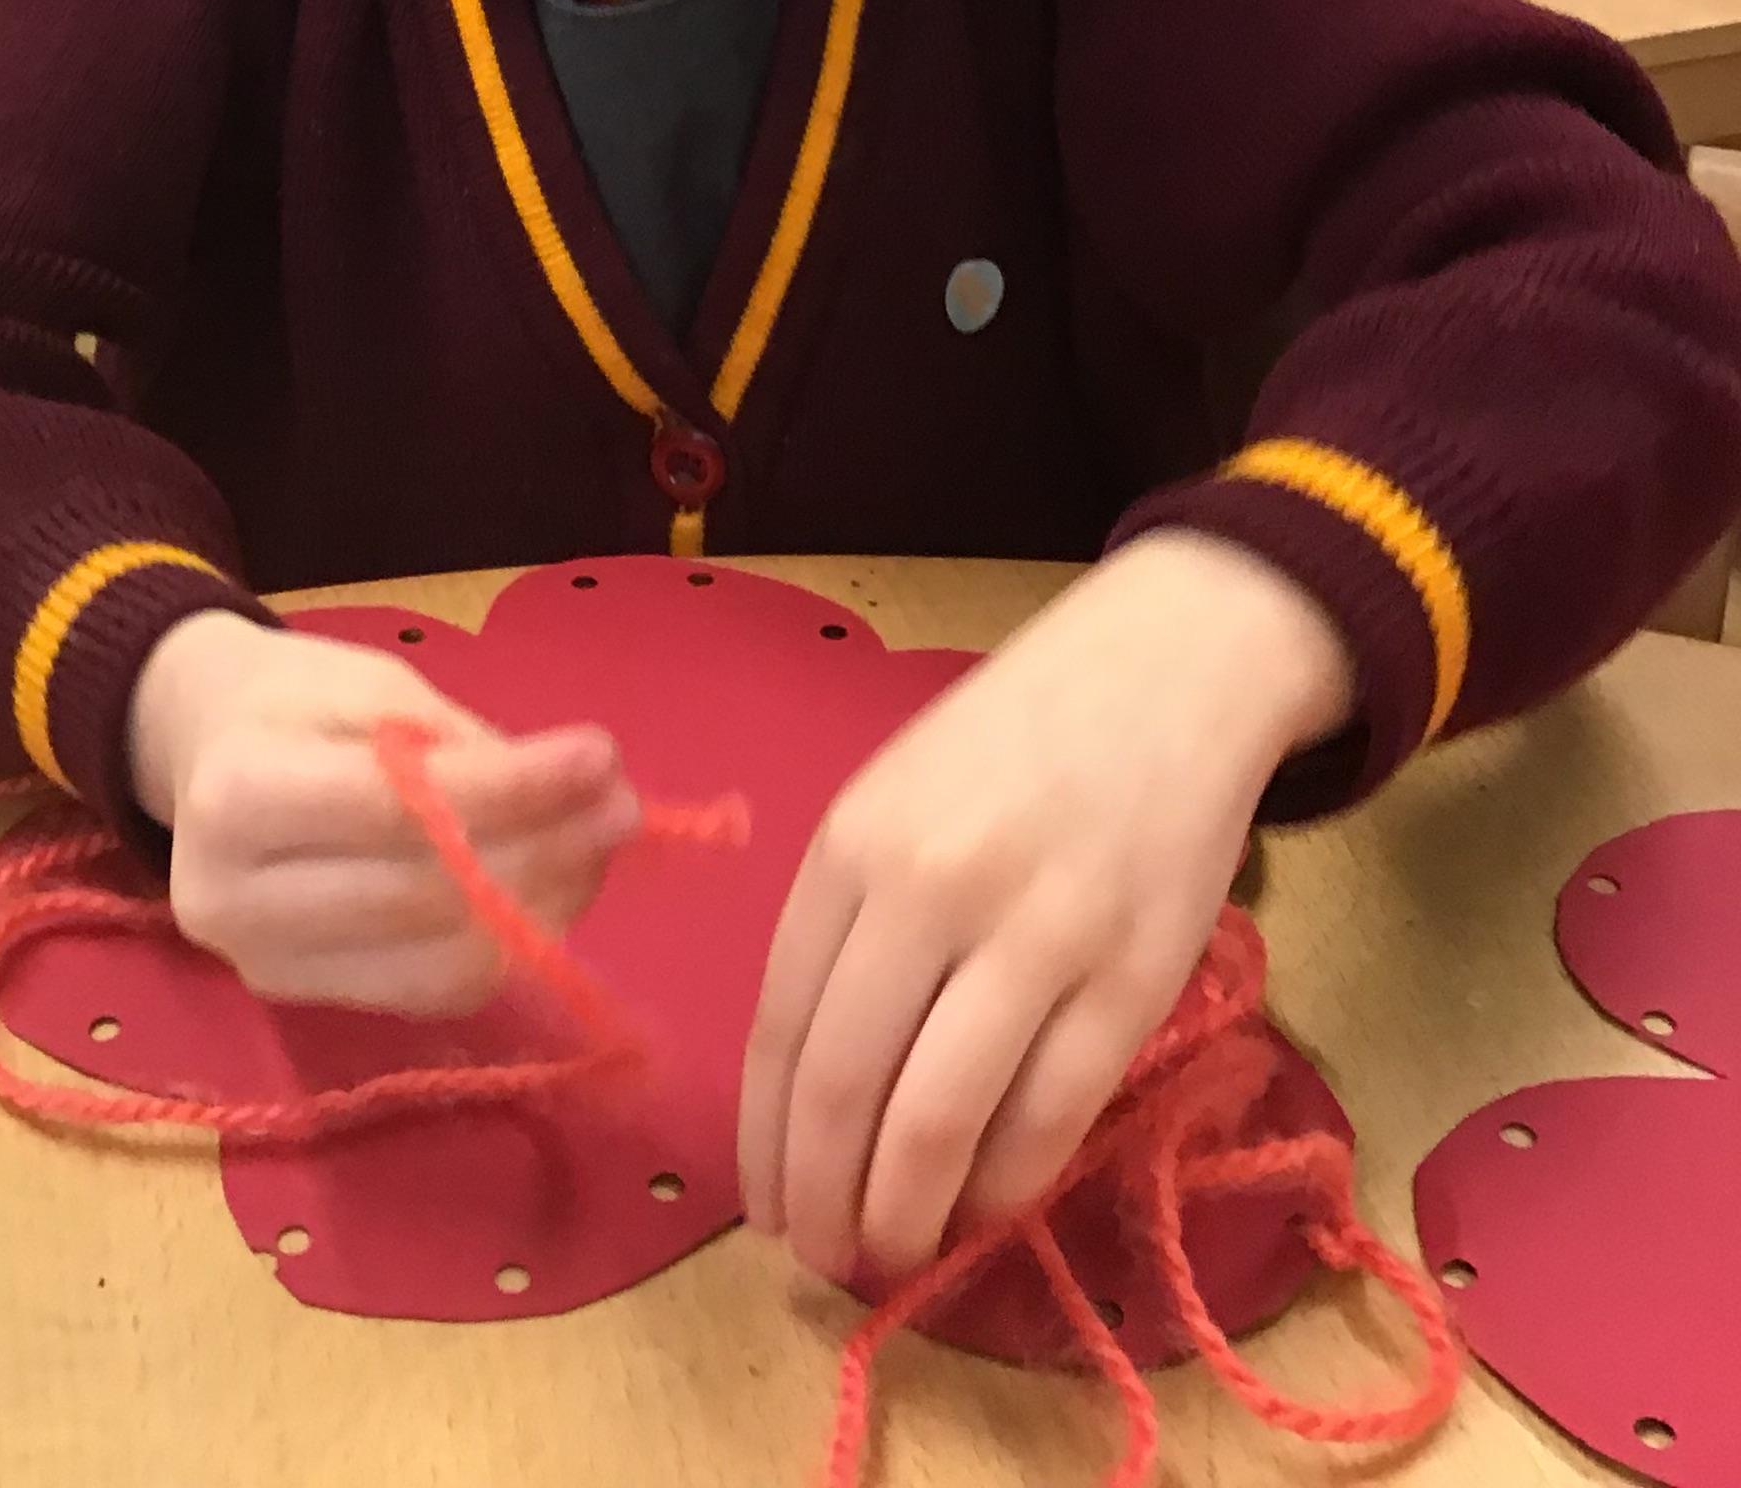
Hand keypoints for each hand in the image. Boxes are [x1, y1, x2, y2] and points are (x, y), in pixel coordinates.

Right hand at [129, 611, 640, 1013]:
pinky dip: (507, 944)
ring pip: (437, 961)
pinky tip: (553, 887)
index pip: (395, 808)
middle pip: (422, 895)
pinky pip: (432, 993)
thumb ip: (465, 746)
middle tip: (624, 804)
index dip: (510, 789)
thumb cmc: (293, 703)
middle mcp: (234, 902)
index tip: (601, 754)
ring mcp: (266, 969)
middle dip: (544, 850)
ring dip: (543, 906)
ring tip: (600, 843)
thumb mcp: (370, 686)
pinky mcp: (306, 1004)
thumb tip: (592, 788)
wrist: (201, 755)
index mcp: (235, 796)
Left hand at [738, 533, 1354, 1288]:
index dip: (767, 1140)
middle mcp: (934, 890)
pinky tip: (984, 1208)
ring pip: (940, 1121)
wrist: (1168, 673)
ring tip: (894, 1250)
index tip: (764, 1210)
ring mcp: (1039, 936)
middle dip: (823, 1198)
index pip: (783, 1027)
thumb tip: (810, 1088)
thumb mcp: (897, 797)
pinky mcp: (1134, 980)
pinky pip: (1050, 1116)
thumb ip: (851, 922)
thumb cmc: (1015, 742)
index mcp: (856, 842)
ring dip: (906, 1213)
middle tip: (821, 1259)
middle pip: (847, 1088)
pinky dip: (1006, 1185)